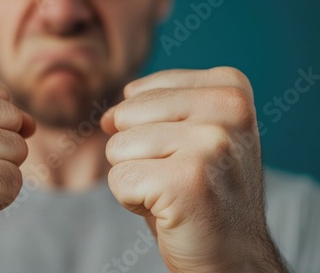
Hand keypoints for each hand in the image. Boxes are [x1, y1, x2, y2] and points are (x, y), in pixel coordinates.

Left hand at [101, 67, 285, 271]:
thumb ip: (153, 109)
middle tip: (176, 177)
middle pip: (125, 115)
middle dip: (136, 153)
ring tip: (174, 192)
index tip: (184, 155)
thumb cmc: (203, 190)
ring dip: (137, 178)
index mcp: (229, 87)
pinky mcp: (188, 179)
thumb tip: (107, 118)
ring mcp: (211, 143)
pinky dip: (133, 201)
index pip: (137, 92)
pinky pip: (119, 179)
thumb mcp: (189, 132)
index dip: (146, 130)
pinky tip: (169, 210)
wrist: (233, 253)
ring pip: (117, 147)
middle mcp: (228, 107)